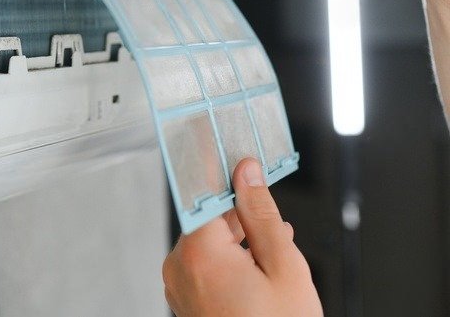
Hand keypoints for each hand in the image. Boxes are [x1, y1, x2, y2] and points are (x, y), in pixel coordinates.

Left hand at [162, 158, 322, 316]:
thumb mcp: (283, 266)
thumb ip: (262, 214)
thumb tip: (248, 174)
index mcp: (198, 252)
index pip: (204, 193)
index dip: (225, 175)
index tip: (240, 162)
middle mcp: (179, 266)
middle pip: (209, 220)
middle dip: (243, 219)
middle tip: (276, 227)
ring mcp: (179, 286)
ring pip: (209, 243)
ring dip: (240, 242)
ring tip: (275, 257)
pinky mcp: (185, 300)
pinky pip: (205, 266)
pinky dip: (230, 262)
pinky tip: (259, 272)